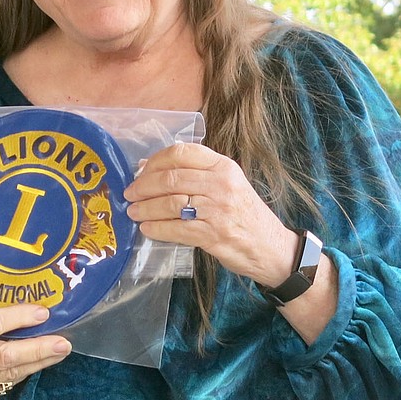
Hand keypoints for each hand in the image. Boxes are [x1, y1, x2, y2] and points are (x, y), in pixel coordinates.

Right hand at [0, 304, 72, 399]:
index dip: (17, 318)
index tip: (42, 312)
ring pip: (9, 374)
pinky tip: (42, 361)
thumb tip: (11, 297)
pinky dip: (24, 371)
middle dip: (37, 350)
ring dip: (39, 362)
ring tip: (62, 350)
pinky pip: (4, 384)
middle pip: (4, 357)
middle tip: (63, 342)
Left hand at [123, 142, 296, 287]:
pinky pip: (176, 229)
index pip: (182, 153)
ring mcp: (217, 209)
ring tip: (134, 212)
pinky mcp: (213, 235)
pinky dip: (157, 229)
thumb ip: (195, 173)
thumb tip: (149, 167)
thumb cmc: (243, 213)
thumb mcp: (227, 183)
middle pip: (170, 178)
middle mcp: (220, 184)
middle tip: (130, 194)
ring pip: (170, 203)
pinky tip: (147, 229)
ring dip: (145, 208)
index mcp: (223, 166)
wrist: (270, 246)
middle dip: (143, 186)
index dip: (155, 161)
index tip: (140, 171)